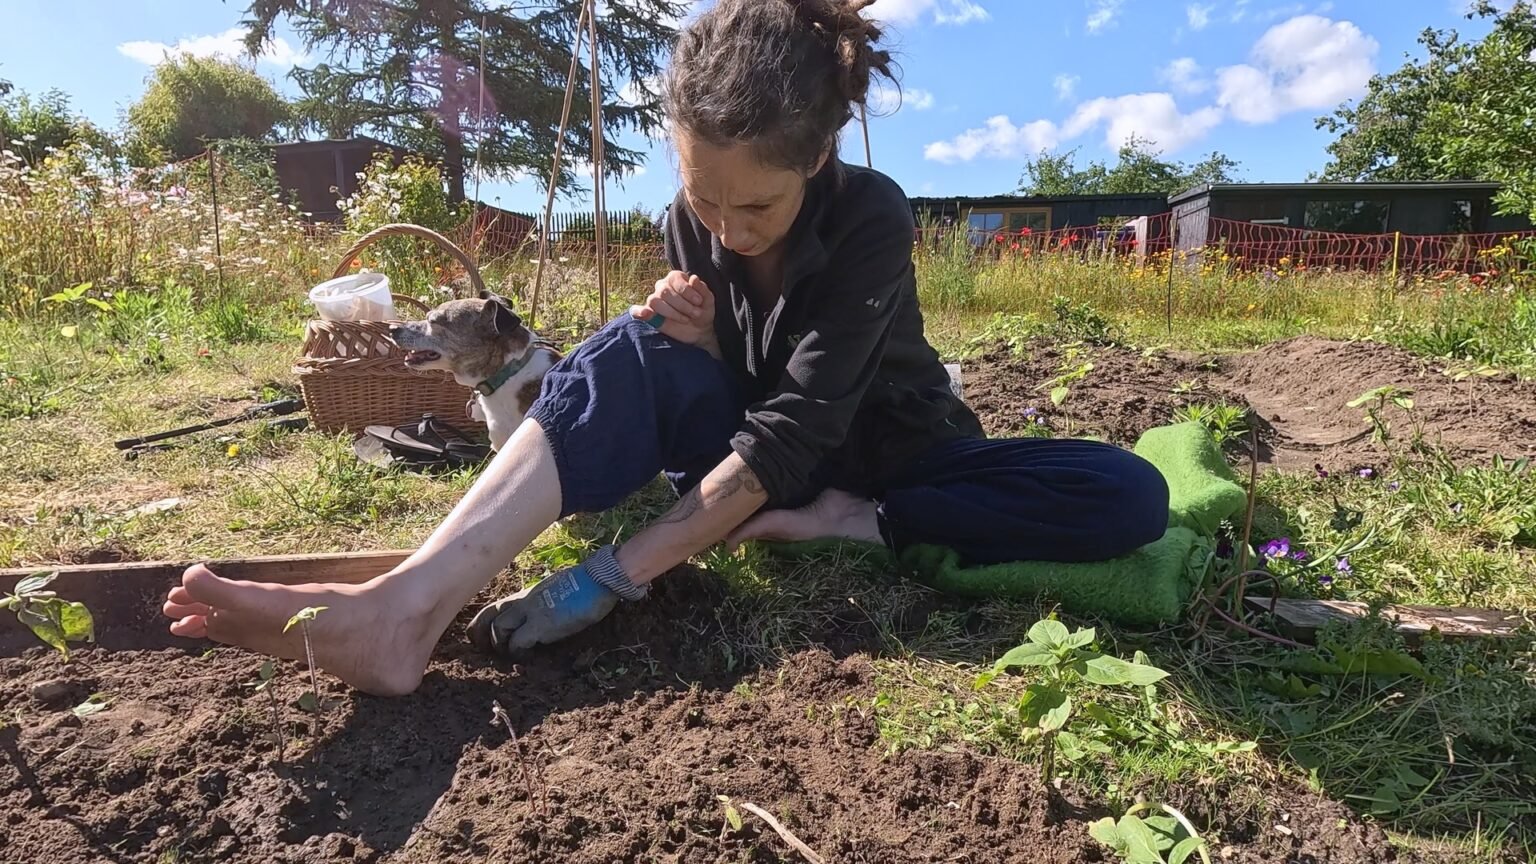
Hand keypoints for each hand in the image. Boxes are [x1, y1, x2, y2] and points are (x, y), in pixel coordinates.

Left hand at [466, 546, 643, 656]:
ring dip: (501, 646)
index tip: (486, 639)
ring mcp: (531, 611)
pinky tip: (529, 656)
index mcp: (525, 595)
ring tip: (513, 654)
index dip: (482, 624)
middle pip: (486, 616)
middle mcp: (523, 601)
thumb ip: (541, 602)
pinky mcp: (542, 624)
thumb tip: (540, 614)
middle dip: (479, 636)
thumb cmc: (584, 586)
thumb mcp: (554, 592)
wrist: (600, 579)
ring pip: (498, 629)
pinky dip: (518, 653)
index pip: (492, 607)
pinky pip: (518, 642)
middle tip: (486, 651)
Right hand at [631, 271, 718, 356]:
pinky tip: (644, 314)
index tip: (699, 302)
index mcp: (676, 278)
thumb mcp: (708, 301)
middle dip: (682, 305)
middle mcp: (663, 286)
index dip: (686, 290)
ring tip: (685, 319)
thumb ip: (702, 289)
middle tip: (695, 314)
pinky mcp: (651, 315)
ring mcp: (655, 300)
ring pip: (655, 301)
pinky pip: (639, 311)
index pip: (674, 278)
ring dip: (672, 313)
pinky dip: (639, 312)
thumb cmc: (703, 311)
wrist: (700, 330)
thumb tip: (693, 278)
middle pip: (664, 291)